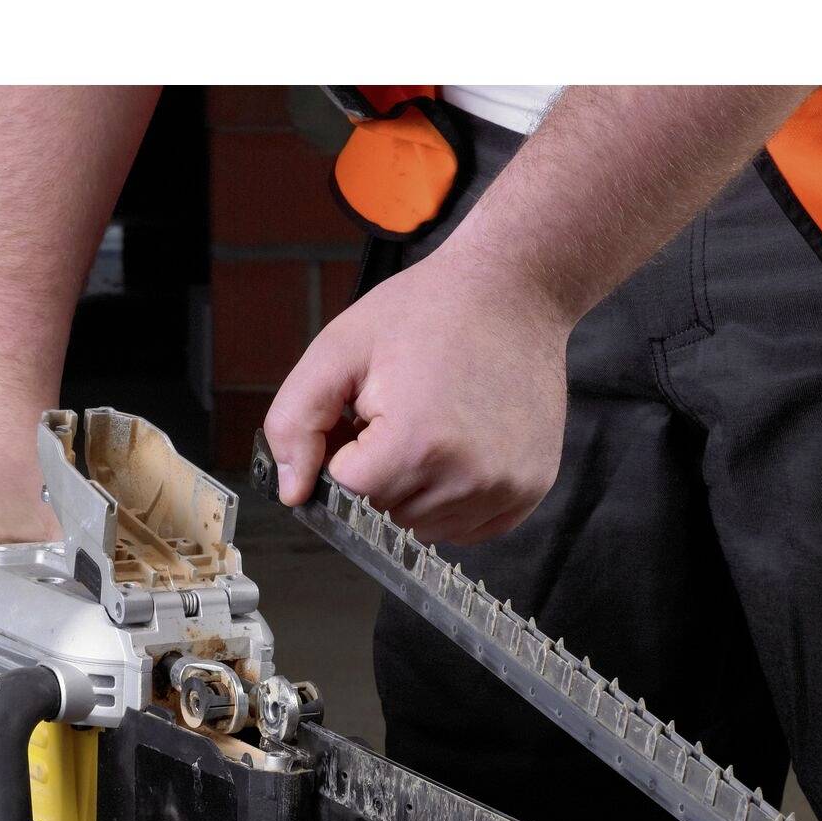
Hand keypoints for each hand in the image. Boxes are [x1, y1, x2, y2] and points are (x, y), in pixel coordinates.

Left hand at [263, 242, 571, 545]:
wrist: (513, 292)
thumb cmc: (427, 312)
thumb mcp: (340, 350)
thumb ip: (297, 422)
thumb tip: (293, 492)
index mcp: (416, 442)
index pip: (349, 488)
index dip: (349, 450)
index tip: (369, 411)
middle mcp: (466, 477)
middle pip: (387, 512)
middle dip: (381, 471)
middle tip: (405, 412)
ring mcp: (504, 488)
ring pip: (425, 526)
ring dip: (416, 488)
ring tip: (434, 426)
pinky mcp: (528, 491)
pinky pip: (468, 528)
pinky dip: (453, 498)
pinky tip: (460, 448)